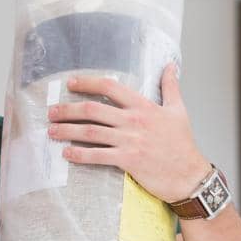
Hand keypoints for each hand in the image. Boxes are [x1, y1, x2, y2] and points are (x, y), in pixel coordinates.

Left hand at [46, 64, 211, 203]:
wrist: (189, 175)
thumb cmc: (183, 144)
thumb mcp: (178, 110)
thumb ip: (170, 86)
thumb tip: (170, 66)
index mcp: (143, 106)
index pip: (110, 88)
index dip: (87, 83)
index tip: (70, 83)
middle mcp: (133, 121)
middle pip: (92, 110)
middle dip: (68, 109)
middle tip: (51, 111)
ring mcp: (129, 141)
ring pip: (90, 132)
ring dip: (67, 131)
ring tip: (51, 130)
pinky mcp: (127, 161)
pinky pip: (97, 155)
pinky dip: (79, 154)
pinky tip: (66, 153)